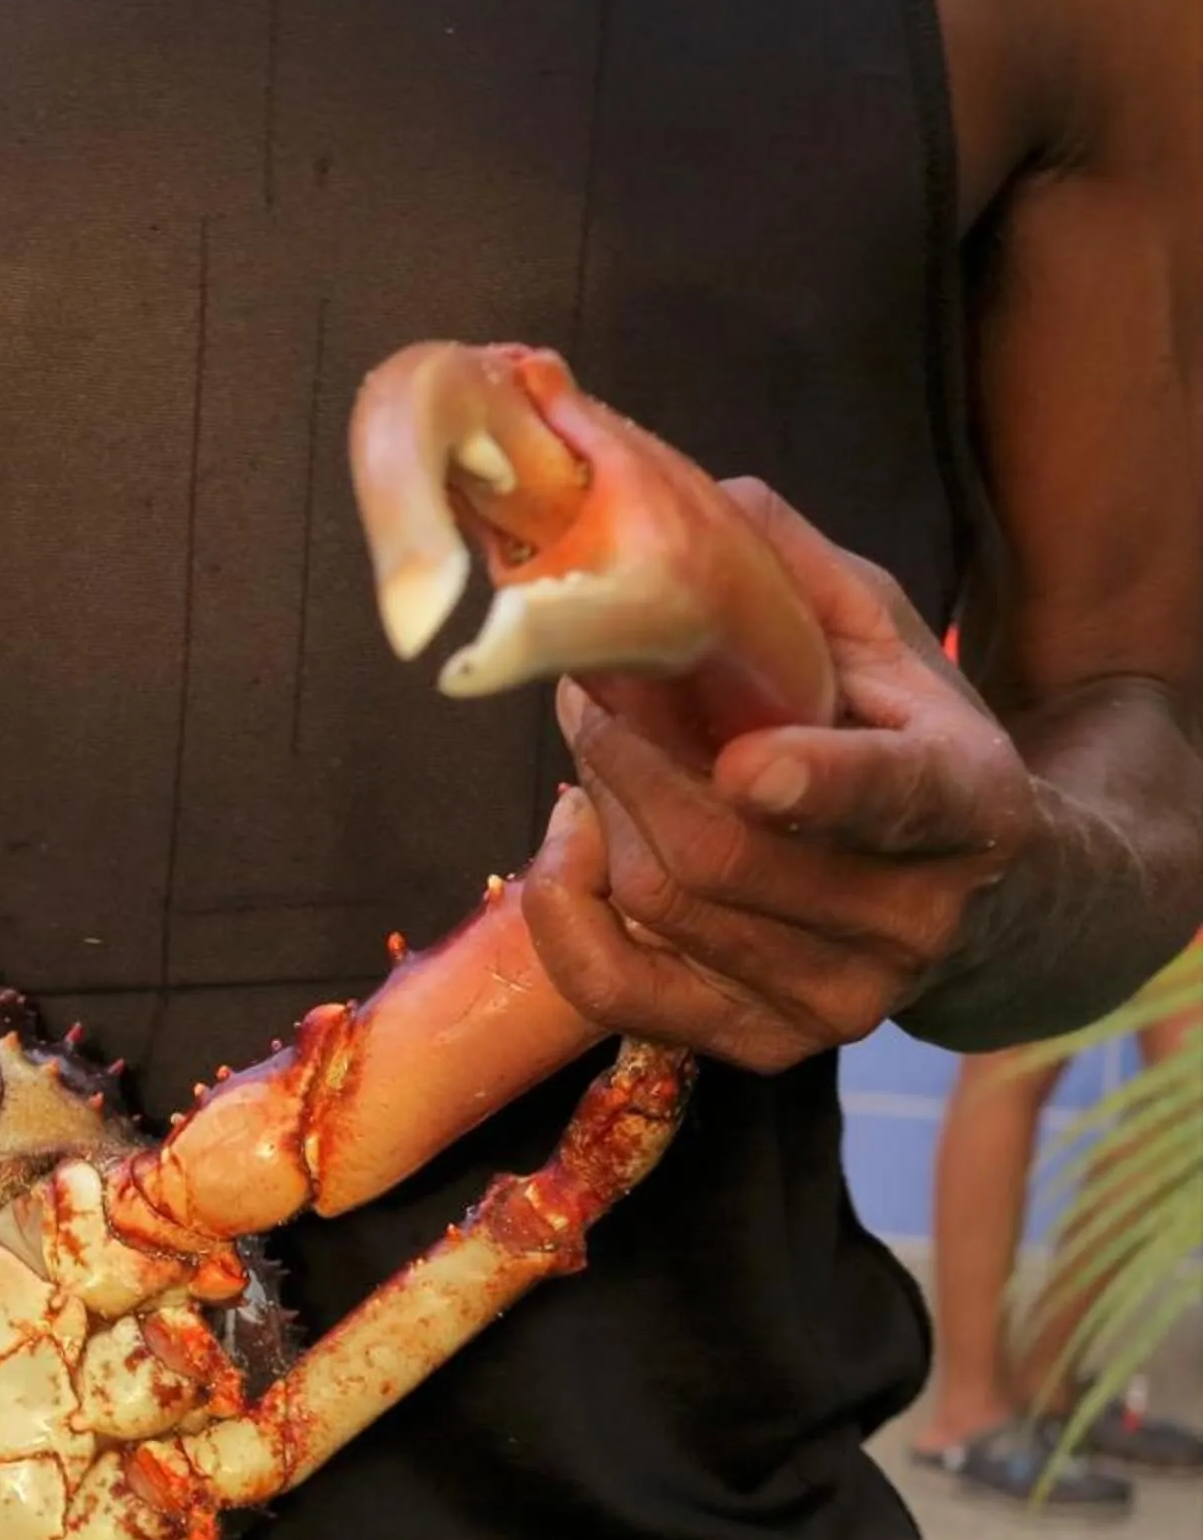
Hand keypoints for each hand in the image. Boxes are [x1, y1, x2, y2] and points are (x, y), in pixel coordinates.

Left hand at [520, 480, 1037, 1070]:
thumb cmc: (909, 743)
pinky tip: (572, 838)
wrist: (977, 900)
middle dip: (627, 754)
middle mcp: (911, 920)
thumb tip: (704, 493)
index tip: (745, 763)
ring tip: (600, 748)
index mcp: (968, 806)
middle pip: (719, 852)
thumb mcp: (884, 643)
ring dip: (598, 809)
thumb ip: (800, 574)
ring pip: (658, 903)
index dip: (815, 785)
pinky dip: (562, 906)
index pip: (893, 800)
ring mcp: (836, 1000)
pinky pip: (614, 987)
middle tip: (590, 689)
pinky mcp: (762, 1046)